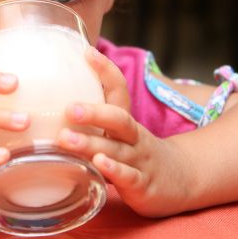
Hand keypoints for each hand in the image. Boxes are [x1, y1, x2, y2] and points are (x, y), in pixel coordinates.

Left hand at [55, 47, 193, 216]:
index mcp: (126, 121)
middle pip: (118, 119)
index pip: (119, 90)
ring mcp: (139, 160)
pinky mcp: (142, 186)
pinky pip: (128, 176)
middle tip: (68, 108)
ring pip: (116, 149)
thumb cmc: (136, 152)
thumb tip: (57, 91)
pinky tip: (98, 164)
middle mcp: (134, 137)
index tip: (88, 52)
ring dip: (90, 143)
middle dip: (93, 112)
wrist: (179, 181)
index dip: (106, 70)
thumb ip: (94, 117)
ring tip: (65, 138)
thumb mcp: (118, 133)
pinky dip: (114, 169)